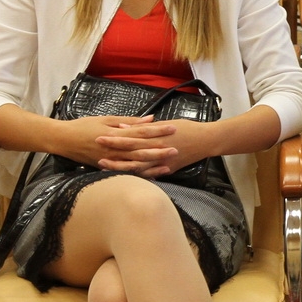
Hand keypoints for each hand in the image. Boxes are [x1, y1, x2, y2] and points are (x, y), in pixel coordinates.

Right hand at [50, 114, 171, 170]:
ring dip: (152, 165)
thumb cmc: (84, 126)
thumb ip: (129, 120)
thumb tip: (150, 119)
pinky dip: (139, 176)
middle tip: (176, 149)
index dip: (158, 130)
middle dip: (159, 150)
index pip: (141, 131)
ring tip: (169, 165)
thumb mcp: (106, 119)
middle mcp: (114, 148)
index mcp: (115, 133)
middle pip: (141, 150)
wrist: (63, 140)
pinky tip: (152, 177)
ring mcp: (110, 160)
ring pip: (135, 164)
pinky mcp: (106, 168)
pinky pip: (125, 173)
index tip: (173, 128)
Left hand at [97, 119, 218, 177]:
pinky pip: (149, 174)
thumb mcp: (165, 124)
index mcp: (154, 138)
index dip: (114, 139)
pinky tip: (124, 177)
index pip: (130, 138)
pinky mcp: (167, 170)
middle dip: (112, 155)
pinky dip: (136, 176)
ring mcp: (161, 162)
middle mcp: (156, 151)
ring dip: (120, 168)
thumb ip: (145, 127)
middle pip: (130, 154)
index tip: (99, 137)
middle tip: (95, 155)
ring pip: (137, 167)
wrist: (206, 140)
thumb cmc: (187, 128)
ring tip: (105, 167)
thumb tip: (125, 127)